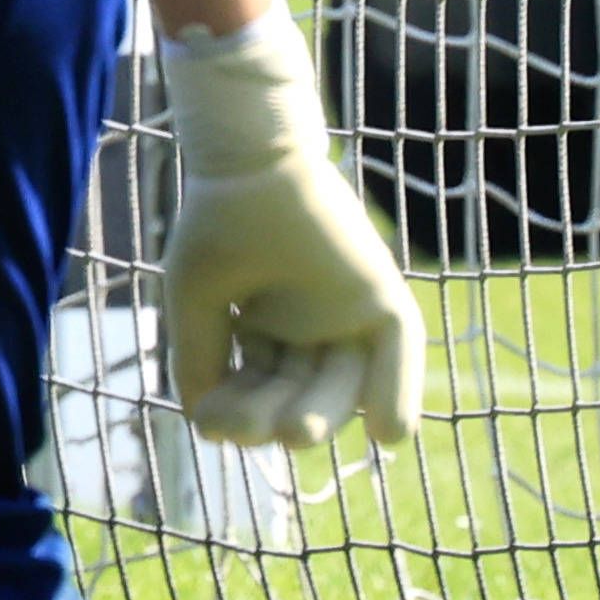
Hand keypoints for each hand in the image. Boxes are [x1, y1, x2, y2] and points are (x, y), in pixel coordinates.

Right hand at [160, 18, 425, 449]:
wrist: (248, 165)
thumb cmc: (217, 223)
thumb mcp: (199, 299)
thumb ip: (200, 356)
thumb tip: (200, 418)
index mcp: (263, 325)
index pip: (257, 386)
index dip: (239, 410)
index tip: (214, 427)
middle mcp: (308, 324)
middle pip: (301, 389)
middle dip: (279, 413)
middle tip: (263, 432)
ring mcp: (346, 312)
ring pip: (343, 379)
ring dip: (325, 410)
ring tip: (296, 432)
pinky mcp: (379, 295)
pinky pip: (400, 352)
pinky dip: (398, 393)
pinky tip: (388, 435)